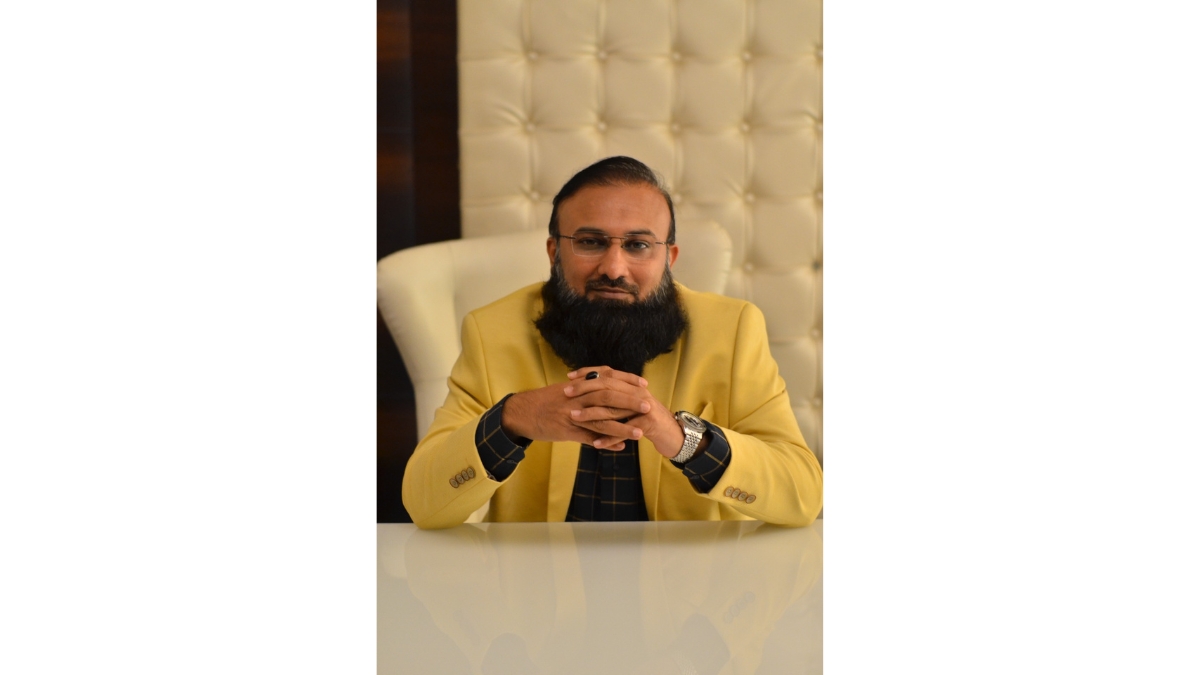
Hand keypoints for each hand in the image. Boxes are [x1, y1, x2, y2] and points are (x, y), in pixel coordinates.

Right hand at [501, 368, 649, 448]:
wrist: (521, 412)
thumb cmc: (545, 400)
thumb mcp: (567, 389)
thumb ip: (586, 386)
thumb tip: (607, 383)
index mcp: (579, 385)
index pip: (607, 378)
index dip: (627, 380)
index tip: (644, 384)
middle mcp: (577, 397)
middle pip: (607, 397)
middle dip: (629, 402)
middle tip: (648, 406)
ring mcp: (572, 414)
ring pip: (600, 420)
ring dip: (622, 427)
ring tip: (639, 433)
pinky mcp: (566, 431)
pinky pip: (589, 438)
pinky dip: (606, 443)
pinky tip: (621, 448)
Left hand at [564, 366, 685, 456]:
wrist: (673, 434)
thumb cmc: (646, 421)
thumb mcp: (629, 406)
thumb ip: (614, 398)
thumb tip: (589, 391)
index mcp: (631, 386)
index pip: (607, 373)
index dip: (588, 374)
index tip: (569, 377)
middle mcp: (638, 392)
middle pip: (608, 386)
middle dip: (585, 389)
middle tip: (566, 393)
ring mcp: (644, 407)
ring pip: (614, 408)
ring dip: (592, 413)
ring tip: (574, 417)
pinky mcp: (649, 424)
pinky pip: (625, 430)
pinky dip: (610, 438)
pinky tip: (596, 444)